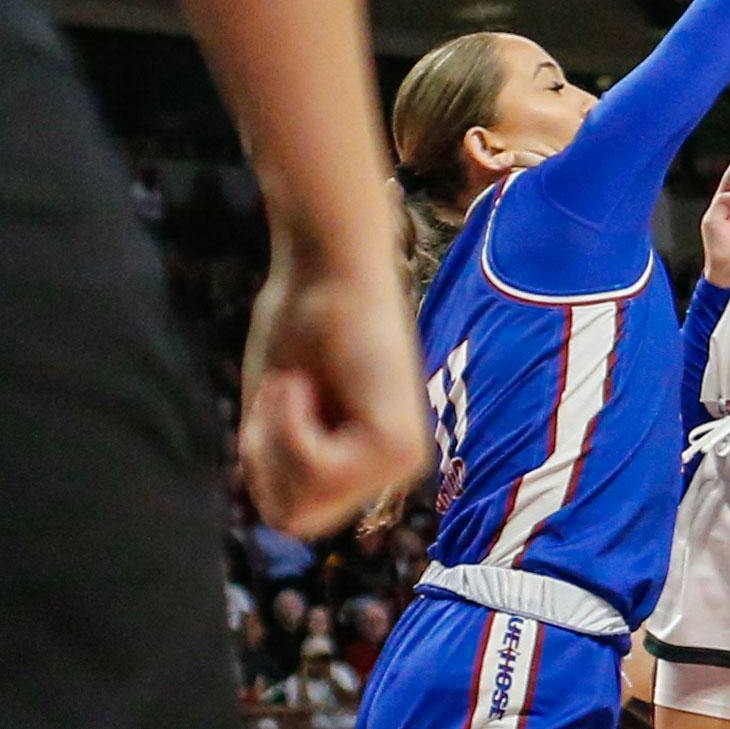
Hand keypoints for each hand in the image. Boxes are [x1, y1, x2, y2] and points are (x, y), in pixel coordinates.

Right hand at [240, 255, 430, 539]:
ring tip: (297, 384)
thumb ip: (287, 465)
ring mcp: (402, 460)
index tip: (277, 403)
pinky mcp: (397, 445)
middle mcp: (394, 466)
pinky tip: (304, 383)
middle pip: (295, 520)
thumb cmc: (299, 325)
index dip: (263, 467)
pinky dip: (290, 426)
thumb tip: (288, 523)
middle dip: (267, 460)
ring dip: (277, 440)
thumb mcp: (279, 412)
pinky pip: (316, 473)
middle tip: (286, 392)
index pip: (294, 516)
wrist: (326, 269)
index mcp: (368, 460)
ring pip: (301, 506)